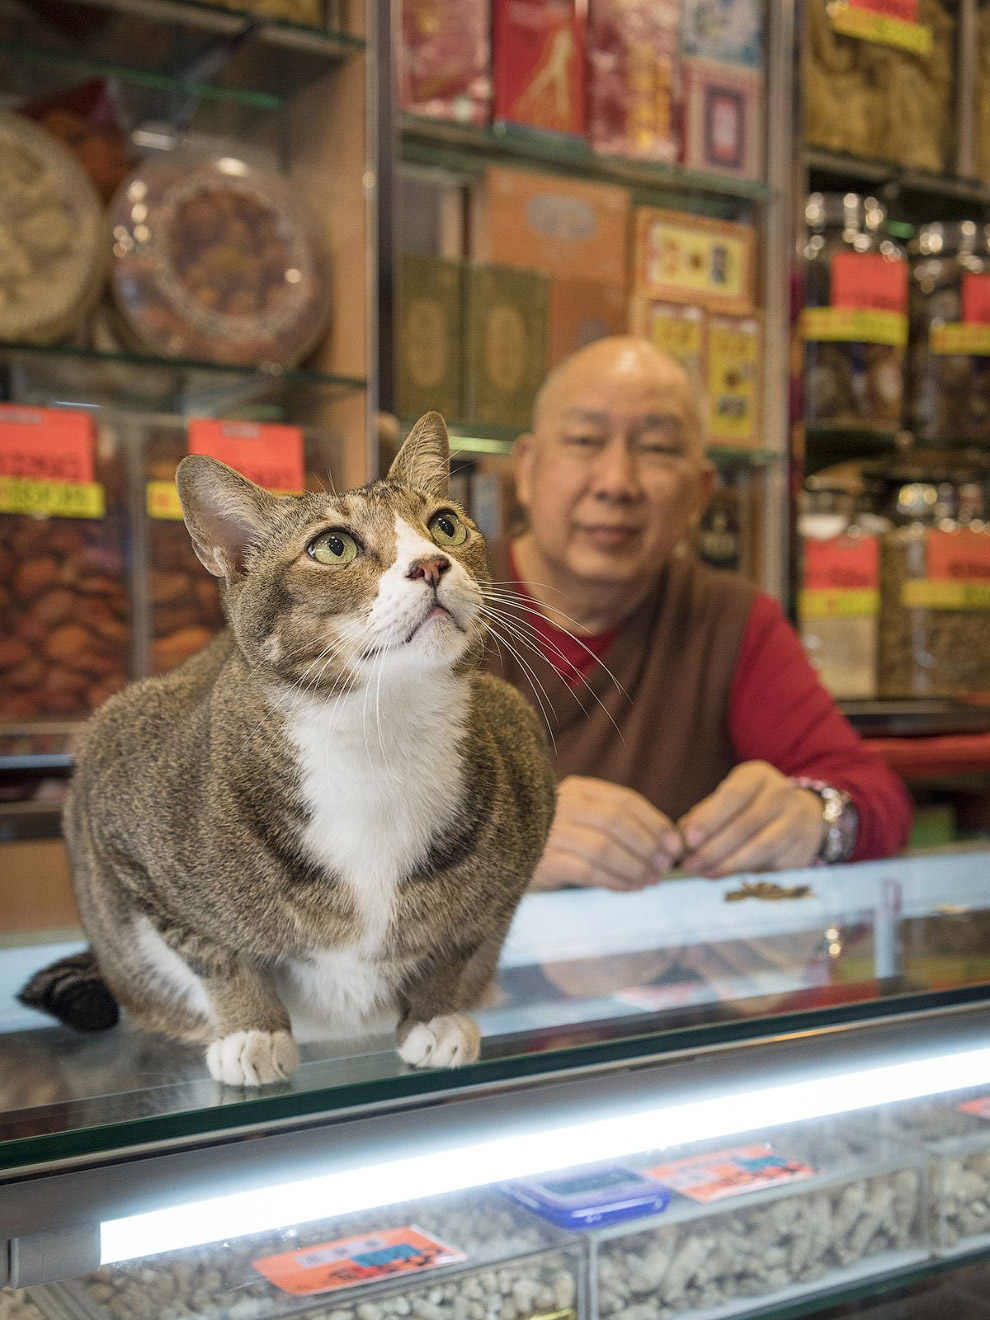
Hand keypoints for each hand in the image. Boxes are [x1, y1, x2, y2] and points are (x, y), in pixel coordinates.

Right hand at [531, 776, 682, 892]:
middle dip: (648, 846)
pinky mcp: (544, 861)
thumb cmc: (564, 839)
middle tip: (664, 866)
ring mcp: (550, 832)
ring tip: (650, 880)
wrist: (513, 858)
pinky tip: (630, 888)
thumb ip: (621, 824)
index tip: (674, 845)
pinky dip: (615, 881)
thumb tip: (669, 842)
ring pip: (604, 848)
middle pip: (616, 822)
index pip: (625, 801)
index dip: (655, 823)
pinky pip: (588, 871)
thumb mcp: (588, 819)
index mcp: (579, 789)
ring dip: (634, 867)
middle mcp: (562, 805)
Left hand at [677, 761, 823, 878]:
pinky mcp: (801, 848)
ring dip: (728, 863)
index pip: (734, 794)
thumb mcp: (731, 798)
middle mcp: (781, 794)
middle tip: (690, 863)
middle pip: (746, 823)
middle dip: (714, 847)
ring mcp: (795, 821)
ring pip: (761, 846)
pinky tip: (723, 874)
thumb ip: (707, 812)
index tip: (689, 839)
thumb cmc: (752, 805)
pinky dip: (744, 871)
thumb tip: (682, 834)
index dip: (710, 818)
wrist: (804, 816)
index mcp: (758, 776)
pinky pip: (771, 863)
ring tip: (704, 872)